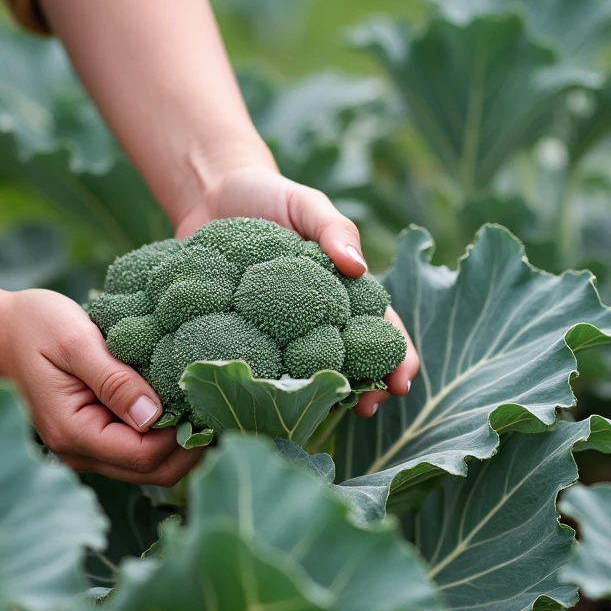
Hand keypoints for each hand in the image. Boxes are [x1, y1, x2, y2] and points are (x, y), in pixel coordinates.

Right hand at [0, 288, 202, 484]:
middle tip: (220, 409)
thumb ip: (115, 381)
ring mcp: (85, 450)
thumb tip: (155, 415)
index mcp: (74, 433)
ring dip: (179, 443)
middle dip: (190, 447)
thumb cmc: (33, 327)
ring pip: (147, 467)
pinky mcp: (92, 438)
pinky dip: (162, 436)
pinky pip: (135, 451)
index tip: (209, 403)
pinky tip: (178, 405)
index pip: (144, 456)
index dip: (183, 437)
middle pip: (152, 473)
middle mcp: (79, 453)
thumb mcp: (75, 342)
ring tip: (203, 405)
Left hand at [173, 164, 419, 416]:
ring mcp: (279, 332)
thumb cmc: (268, 197)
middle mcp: (316, 319)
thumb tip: (358, 267)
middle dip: (366, 389)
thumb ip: (334, 230)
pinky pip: (257, 365)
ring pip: (307, 374)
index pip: (380, 329)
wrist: (209, 197)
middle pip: (351, 362)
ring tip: (321, 413)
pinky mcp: (241, 337)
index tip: (401, 382)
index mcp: (343, 291)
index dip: (397, 357)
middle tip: (367, 410)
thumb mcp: (306, 204)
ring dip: (319, 397)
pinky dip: (264, 386)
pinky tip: (264, 401)